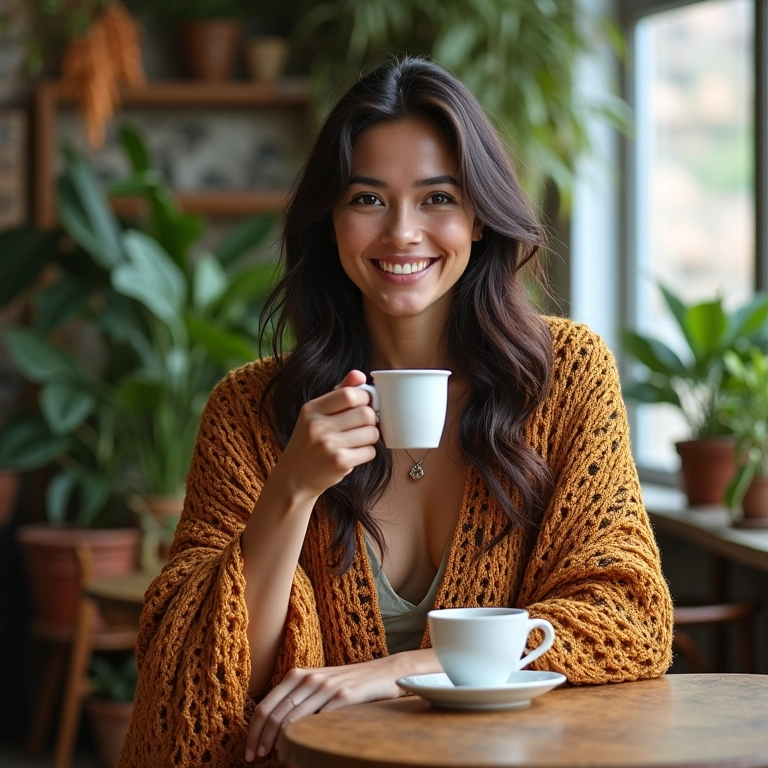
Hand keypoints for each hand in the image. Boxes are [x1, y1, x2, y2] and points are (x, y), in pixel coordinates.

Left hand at [245, 655, 414, 761]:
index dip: (253, 730)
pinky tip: (298, 748)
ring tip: (272, 757)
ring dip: (278, 742)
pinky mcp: (344, 696)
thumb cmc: (347, 683)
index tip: (250, 750)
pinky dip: (304, 736)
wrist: (383, 673)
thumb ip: (296, 698)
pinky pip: (317, 719)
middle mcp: (309, 679)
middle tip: (255, 757)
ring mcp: (326, 687)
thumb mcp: (317, 685)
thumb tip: (271, 726)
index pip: (266, 705)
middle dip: (261, 739)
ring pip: (292, 718)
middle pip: (275, 714)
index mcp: (298, 674)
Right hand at [273, 370, 378, 500]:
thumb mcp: (315, 414)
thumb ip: (338, 392)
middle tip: (363, 425)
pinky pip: (370, 452)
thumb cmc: (309, 442)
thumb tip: (360, 374)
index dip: (365, 398)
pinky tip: (354, 454)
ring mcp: (329, 445)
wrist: (294, 478)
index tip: (365, 404)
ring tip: (358, 440)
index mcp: (312, 409)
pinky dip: (367, 453)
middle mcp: (318, 426)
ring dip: (370, 437)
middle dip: (371, 419)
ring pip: (372, 433)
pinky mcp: (339, 463)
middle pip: (365, 413)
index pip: (349, 394)